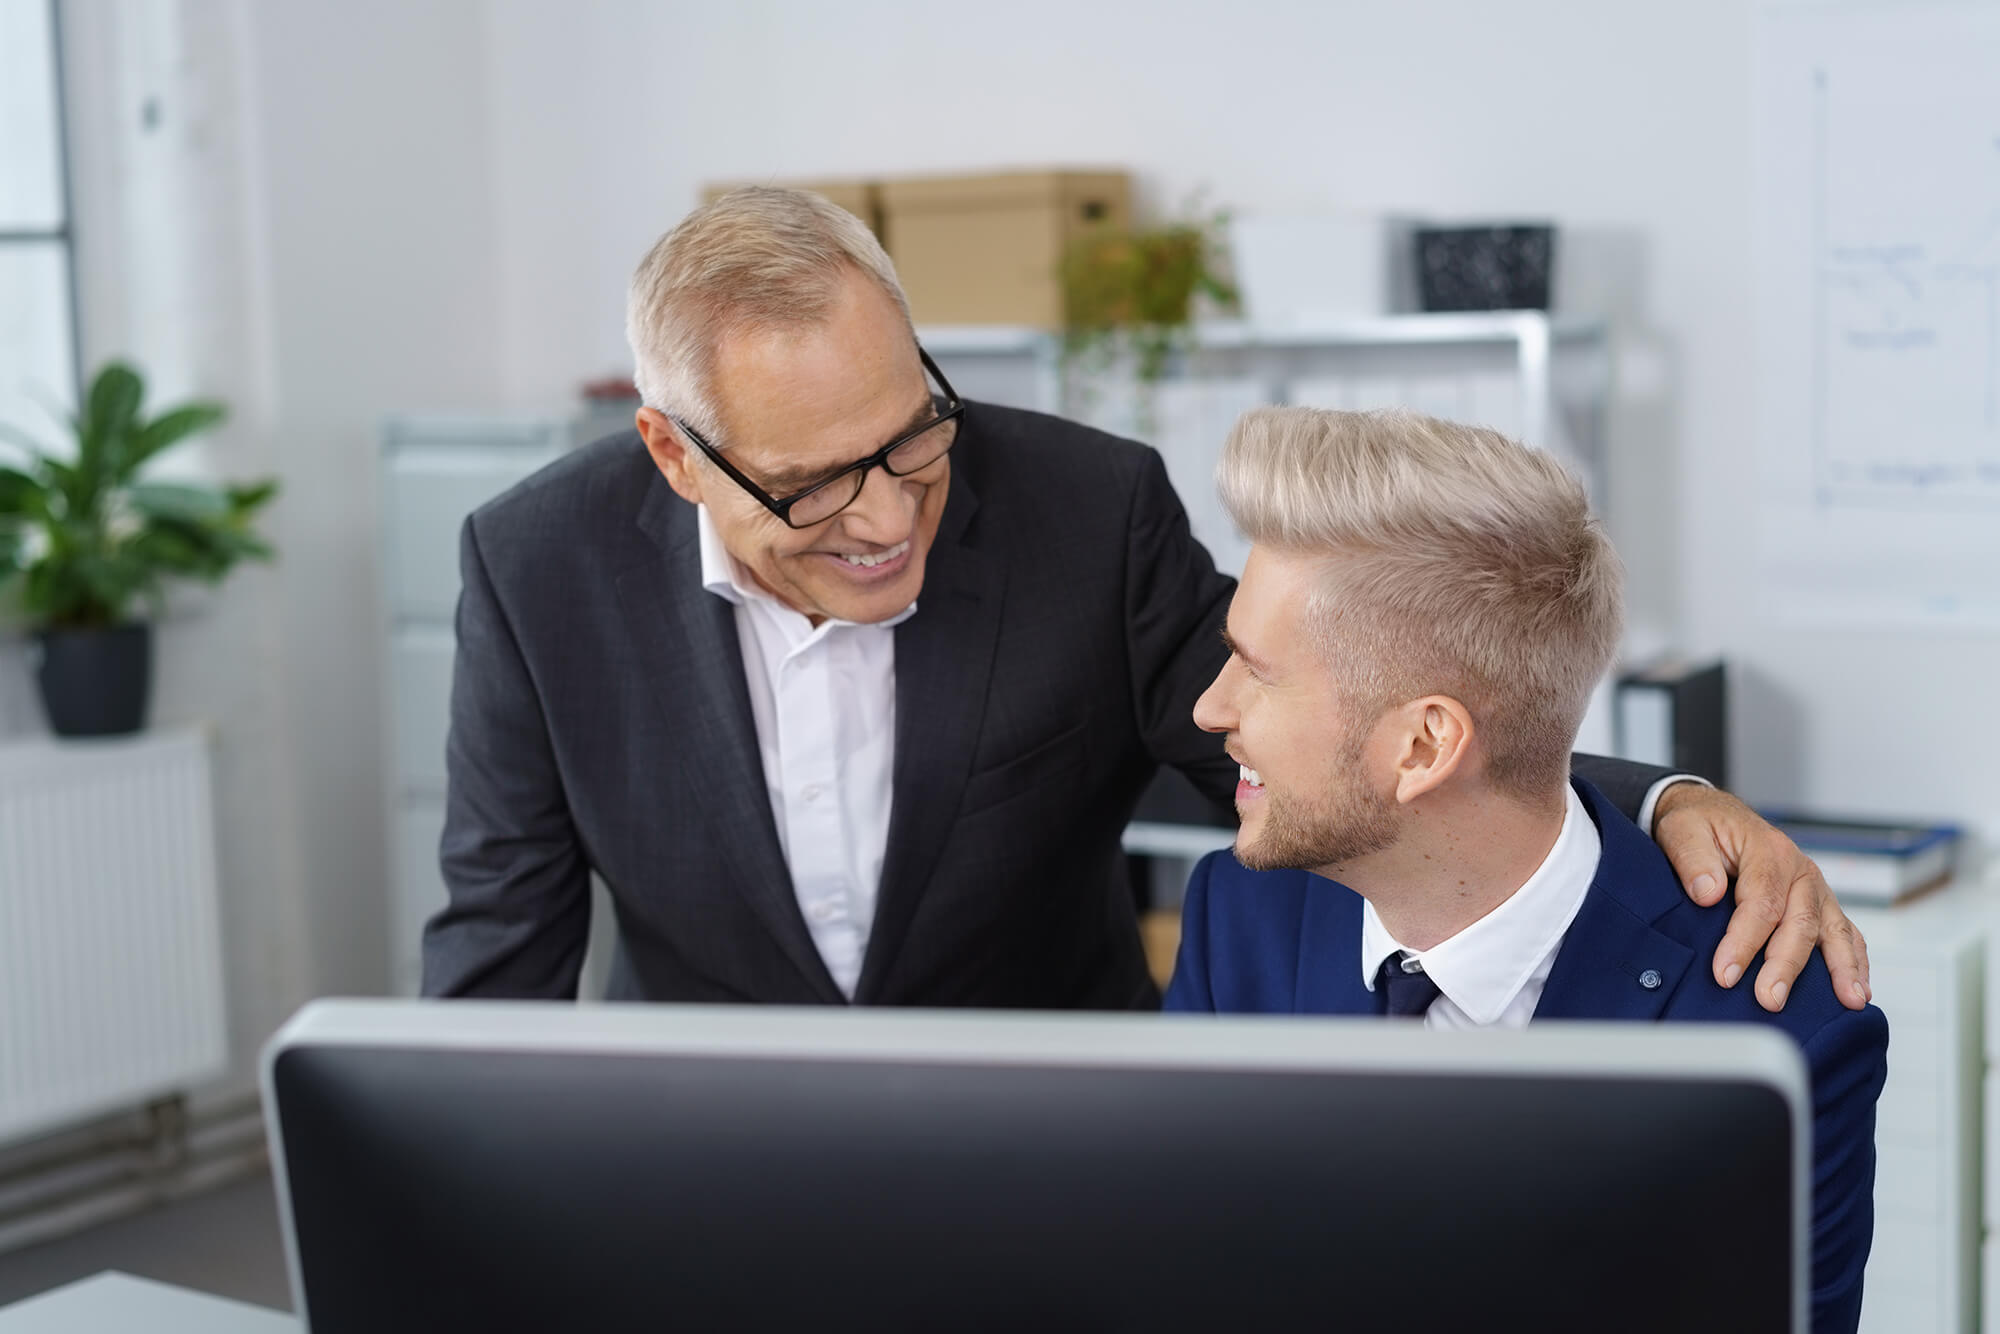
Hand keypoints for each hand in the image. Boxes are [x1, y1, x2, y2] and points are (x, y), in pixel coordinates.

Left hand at [1652, 783, 1871, 1012]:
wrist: (1714, 815)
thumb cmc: (1699, 826)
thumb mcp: (1682, 830)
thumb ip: (1693, 859)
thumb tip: (1708, 893)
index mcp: (1769, 851)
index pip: (1761, 903)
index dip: (1744, 941)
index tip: (1725, 974)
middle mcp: (1800, 871)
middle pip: (1800, 922)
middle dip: (1786, 965)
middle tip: (1769, 1000)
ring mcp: (1814, 889)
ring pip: (1833, 930)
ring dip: (1842, 968)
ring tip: (1849, 1002)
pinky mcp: (1818, 904)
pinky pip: (1844, 932)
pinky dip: (1855, 960)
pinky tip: (1857, 990)